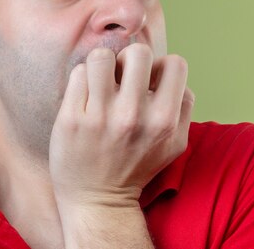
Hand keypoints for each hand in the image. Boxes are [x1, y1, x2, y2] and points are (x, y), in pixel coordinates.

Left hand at [49, 43, 194, 208]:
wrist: (97, 201)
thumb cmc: (136, 166)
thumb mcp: (174, 144)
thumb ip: (182, 107)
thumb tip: (172, 71)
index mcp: (164, 121)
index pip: (175, 63)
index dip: (160, 68)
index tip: (147, 82)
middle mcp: (133, 116)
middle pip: (137, 52)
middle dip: (129, 60)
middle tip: (121, 78)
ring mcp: (100, 116)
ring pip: (101, 56)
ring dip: (101, 65)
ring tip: (100, 82)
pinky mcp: (71, 118)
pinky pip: (77, 73)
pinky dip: (82, 79)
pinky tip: (84, 96)